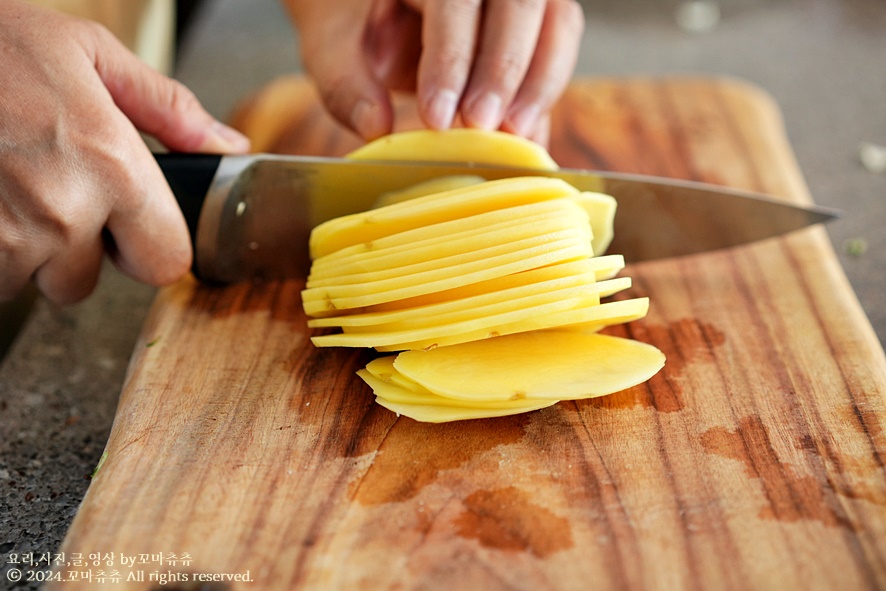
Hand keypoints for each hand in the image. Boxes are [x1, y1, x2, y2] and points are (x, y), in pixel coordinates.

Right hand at [0, 0, 249, 303]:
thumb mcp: (90, 53)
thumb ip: (167, 108)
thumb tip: (226, 146)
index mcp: (113, 168)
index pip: (166, 262)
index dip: (147, 246)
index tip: (128, 228)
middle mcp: (64, 214)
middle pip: (86, 281)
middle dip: (73, 252)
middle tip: (47, 195)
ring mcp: (6, 238)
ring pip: (31, 283)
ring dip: (22, 252)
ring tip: (7, 189)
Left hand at [286, 0, 583, 143]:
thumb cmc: (351, 12)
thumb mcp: (329, 39)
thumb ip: (344, 82)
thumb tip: (375, 127)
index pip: (453, 0)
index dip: (450, 58)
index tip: (437, 117)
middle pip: (519, 5)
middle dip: (504, 71)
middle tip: (480, 127)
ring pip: (557, 24)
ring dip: (539, 85)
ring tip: (512, 138)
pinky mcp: (539, 18)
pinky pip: (557, 49)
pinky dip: (544, 96)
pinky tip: (525, 137)